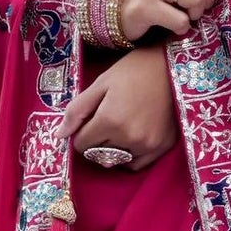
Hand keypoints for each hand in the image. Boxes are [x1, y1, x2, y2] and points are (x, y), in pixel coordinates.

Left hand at [61, 45, 178, 170]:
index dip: (81, 132)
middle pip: (98, 152)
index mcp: (109, 121)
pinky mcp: (162, 147)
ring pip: (116, 159)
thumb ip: (77, 110)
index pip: (82, 144)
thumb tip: (58, 135)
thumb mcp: (101, 83)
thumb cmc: (133, 70)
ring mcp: (147, 145)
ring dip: (112, 148)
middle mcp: (128, 137)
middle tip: (107, 119)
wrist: (172, 66)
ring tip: (121, 126)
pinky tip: (132, 138)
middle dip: (97, 139)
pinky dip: (129, 156)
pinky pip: (137, 164)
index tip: (90, 119)